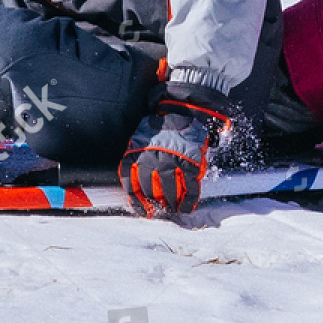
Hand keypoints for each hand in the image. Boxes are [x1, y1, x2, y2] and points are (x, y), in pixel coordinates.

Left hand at [119, 95, 230, 215]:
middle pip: (151, 192)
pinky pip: (189, 190)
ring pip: (169, 194)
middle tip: (160, 207)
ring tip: (172, 207)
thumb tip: (135, 188)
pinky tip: (186, 208)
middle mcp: (152, 162)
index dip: (137, 202)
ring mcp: (173, 164)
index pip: (132, 186)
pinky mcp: (191, 165)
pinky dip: (188, 202)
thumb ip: (136, 161)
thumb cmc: (160, 129)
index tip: (143, 211)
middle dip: (155, 203)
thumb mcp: (140, 140)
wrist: (183, 111)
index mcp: (137, 155)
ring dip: (170, 204)